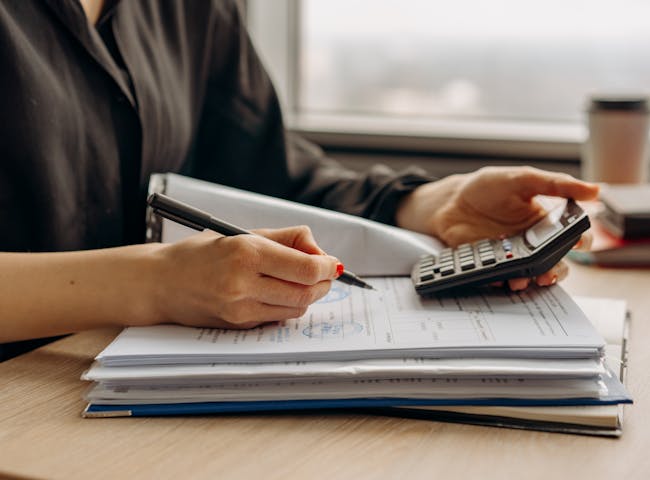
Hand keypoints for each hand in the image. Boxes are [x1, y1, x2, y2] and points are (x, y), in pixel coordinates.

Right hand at [148, 226, 339, 328]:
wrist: (161, 282)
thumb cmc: (203, 253)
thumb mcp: (244, 234)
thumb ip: (287, 239)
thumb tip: (320, 252)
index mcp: (247, 254)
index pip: (306, 269)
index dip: (326, 267)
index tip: (331, 263)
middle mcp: (243, 284)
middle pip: (306, 293)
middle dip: (322, 283)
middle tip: (323, 274)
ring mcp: (240, 309)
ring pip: (295, 309)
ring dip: (308, 296)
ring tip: (300, 282)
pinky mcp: (238, 325)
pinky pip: (277, 318)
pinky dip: (287, 306)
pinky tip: (277, 293)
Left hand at [395, 166, 598, 288]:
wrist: (450, 202)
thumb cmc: (487, 187)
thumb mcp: (522, 178)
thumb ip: (555, 184)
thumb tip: (594, 189)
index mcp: (546, 221)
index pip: (573, 235)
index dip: (580, 241)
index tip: (577, 243)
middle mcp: (533, 241)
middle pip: (556, 262)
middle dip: (557, 270)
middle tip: (550, 271)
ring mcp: (512, 255)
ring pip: (532, 274)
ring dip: (532, 280)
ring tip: (525, 279)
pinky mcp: (492, 264)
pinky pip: (502, 278)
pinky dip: (503, 280)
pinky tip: (500, 277)